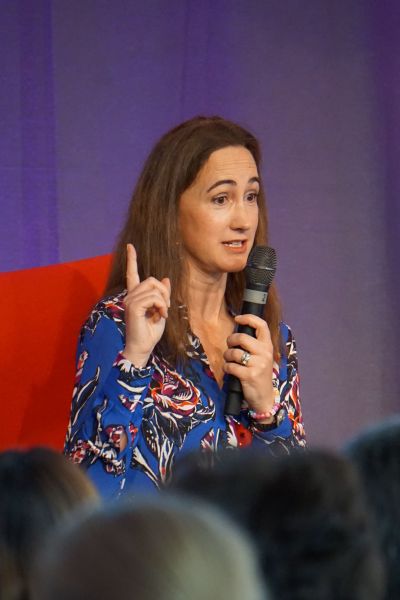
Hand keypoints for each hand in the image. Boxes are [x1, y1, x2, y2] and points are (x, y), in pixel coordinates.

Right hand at [122, 244, 170, 366]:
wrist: (143, 347)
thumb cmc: (151, 332)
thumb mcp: (161, 310)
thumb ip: (163, 295)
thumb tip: (165, 279)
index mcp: (135, 296)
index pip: (132, 274)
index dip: (131, 259)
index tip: (130, 246)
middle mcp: (130, 296)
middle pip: (152, 280)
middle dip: (164, 292)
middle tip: (166, 308)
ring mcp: (130, 300)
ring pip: (154, 288)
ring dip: (164, 301)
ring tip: (163, 314)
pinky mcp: (133, 307)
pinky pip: (154, 297)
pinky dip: (162, 306)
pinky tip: (160, 316)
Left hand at [223, 314, 274, 414]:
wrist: (264, 397)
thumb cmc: (259, 374)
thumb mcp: (261, 357)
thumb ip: (253, 345)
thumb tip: (236, 333)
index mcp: (268, 346)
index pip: (261, 325)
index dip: (248, 318)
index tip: (237, 318)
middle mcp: (265, 353)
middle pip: (242, 337)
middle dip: (231, 340)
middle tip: (230, 346)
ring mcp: (258, 365)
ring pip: (234, 352)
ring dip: (227, 356)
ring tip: (230, 361)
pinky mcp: (249, 376)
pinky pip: (230, 366)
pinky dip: (226, 368)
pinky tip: (230, 371)